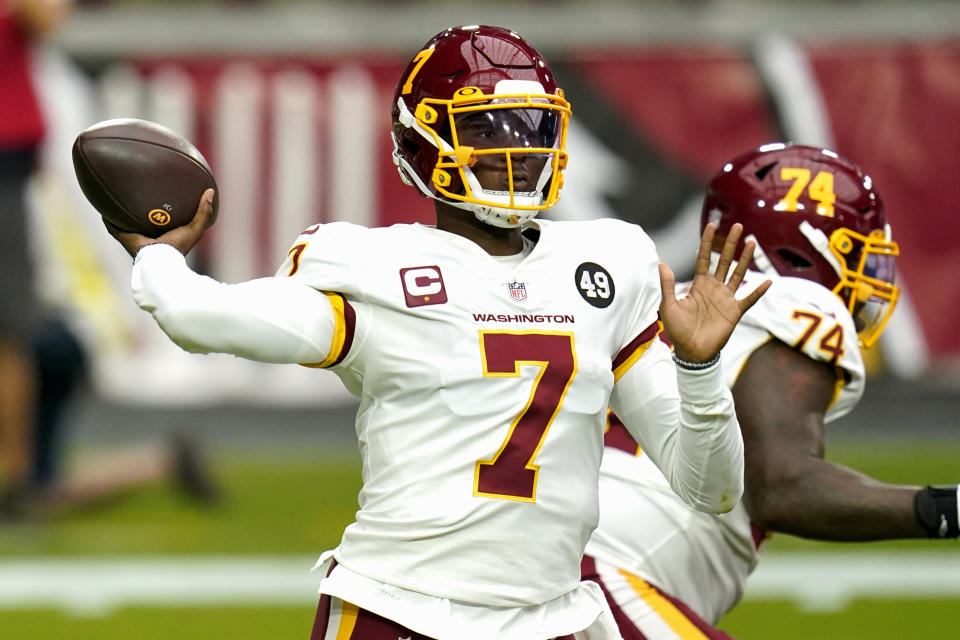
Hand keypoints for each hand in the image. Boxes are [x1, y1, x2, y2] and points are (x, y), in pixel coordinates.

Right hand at [109, 189, 216, 258]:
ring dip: (122, 212)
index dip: (161, 209)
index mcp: (164, 235)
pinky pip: (113, 226)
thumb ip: (204, 211)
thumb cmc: (179, 246)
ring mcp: (135, 237)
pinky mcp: (124, 238)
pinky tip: (104, 206)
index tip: (160, 196)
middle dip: (140, 208)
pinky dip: (108, 218)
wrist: (161, 259)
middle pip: (142, 219)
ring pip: (126, 222)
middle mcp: (149, 236)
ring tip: (118, 195)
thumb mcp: (195, 227)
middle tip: (138, 191)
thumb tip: (211, 191)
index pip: (161, 220)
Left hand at [659, 222, 770, 362]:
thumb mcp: (669, 306)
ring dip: (745, 260)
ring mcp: (726, 299)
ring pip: (738, 274)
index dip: (708, 242)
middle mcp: (714, 288)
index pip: (704, 258)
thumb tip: (661, 263)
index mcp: (699, 285)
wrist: (691, 352)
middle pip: (724, 261)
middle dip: (730, 244)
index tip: (712, 225)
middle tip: (738, 226)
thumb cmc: (678, 330)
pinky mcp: (735, 312)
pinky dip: (758, 291)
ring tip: (751, 242)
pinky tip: (768, 281)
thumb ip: (667, 285)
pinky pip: (749, 300)